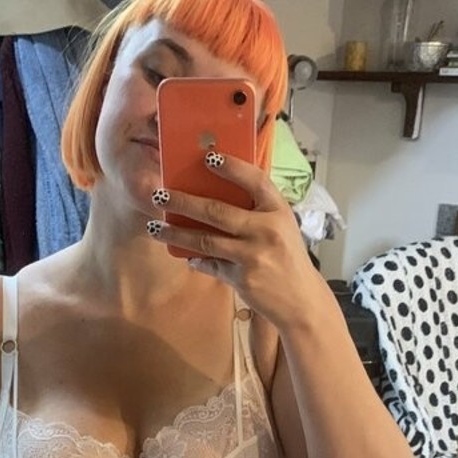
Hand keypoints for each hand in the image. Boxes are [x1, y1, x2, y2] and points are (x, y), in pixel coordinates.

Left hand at [148, 154, 318, 328]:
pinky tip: (186, 257)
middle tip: (160, 195)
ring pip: (206, 241)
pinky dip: (197, 260)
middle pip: (217, 211)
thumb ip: (257, 211)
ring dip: (177, 234)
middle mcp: (267, 230)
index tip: (208, 157)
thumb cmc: (287, 258)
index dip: (232, 167)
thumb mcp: (282, 227)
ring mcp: (253, 255)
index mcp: (278, 211)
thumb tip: (218, 194)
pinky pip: (211, 265)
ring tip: (156, 228)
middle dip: (184, 202)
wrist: (301, 301)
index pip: (255, 180)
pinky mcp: (242, 279)